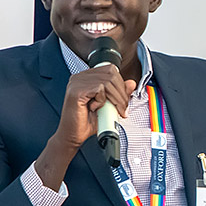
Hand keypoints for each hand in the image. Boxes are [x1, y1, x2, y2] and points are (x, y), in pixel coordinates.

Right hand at [35, 67, 135, 188]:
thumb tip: (131, 83)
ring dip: (115, 99)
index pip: (110, 70)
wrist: (73, 136)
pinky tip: (95, 108)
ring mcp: (77, 83)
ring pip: (108, 82)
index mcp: (87, 78)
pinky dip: (102, 100)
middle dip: (121, 94)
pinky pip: (99, 89)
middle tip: (122, 109)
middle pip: (111, 74)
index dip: (121, 84)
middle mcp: (80, 77)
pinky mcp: (76, 91)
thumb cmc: (87, 122)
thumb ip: (120, 93)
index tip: (123, 101)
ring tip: (111, 110)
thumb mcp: (109, 106)